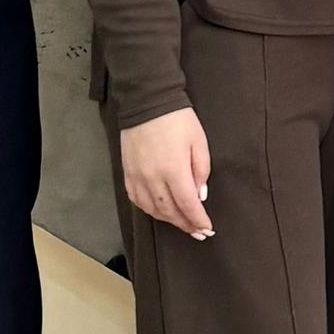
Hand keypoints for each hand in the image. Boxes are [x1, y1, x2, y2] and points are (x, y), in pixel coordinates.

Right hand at [118, 105, 213, 239]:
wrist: (147, 102)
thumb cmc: (177, 119)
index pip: (188, 205)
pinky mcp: (127, 173)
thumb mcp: (198, 141)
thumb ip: (201, 171)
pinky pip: (137, 200)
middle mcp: (153, 178)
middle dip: (185, 224)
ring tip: (182, 224)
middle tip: (198, 232)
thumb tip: (199, 195)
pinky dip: (150, 210)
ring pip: (152, 209)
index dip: (198, 220)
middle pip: (170, 211)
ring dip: (169, 220)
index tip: (207, 228)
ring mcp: (137, 177)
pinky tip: (160, 211)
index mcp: (173, 170)